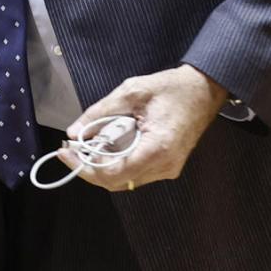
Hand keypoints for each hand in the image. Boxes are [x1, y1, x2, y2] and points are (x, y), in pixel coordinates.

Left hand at [59, 65, 225, 191]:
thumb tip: (74, 132)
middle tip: (69, 149)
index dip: (85, 167)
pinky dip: (116, 164)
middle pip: (117, 181)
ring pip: (125, 180)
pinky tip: (104, 148)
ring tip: (82, 147)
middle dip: (88, 168)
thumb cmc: (171, 88)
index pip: (114, 173)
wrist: (204, 90)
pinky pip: (135, 172)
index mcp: (158, 148)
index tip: (66, 152)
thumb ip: (100, 113)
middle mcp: (165, 165)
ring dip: (101, 167)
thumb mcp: (131, 92)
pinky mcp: (168, 166)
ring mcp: (168, 168)